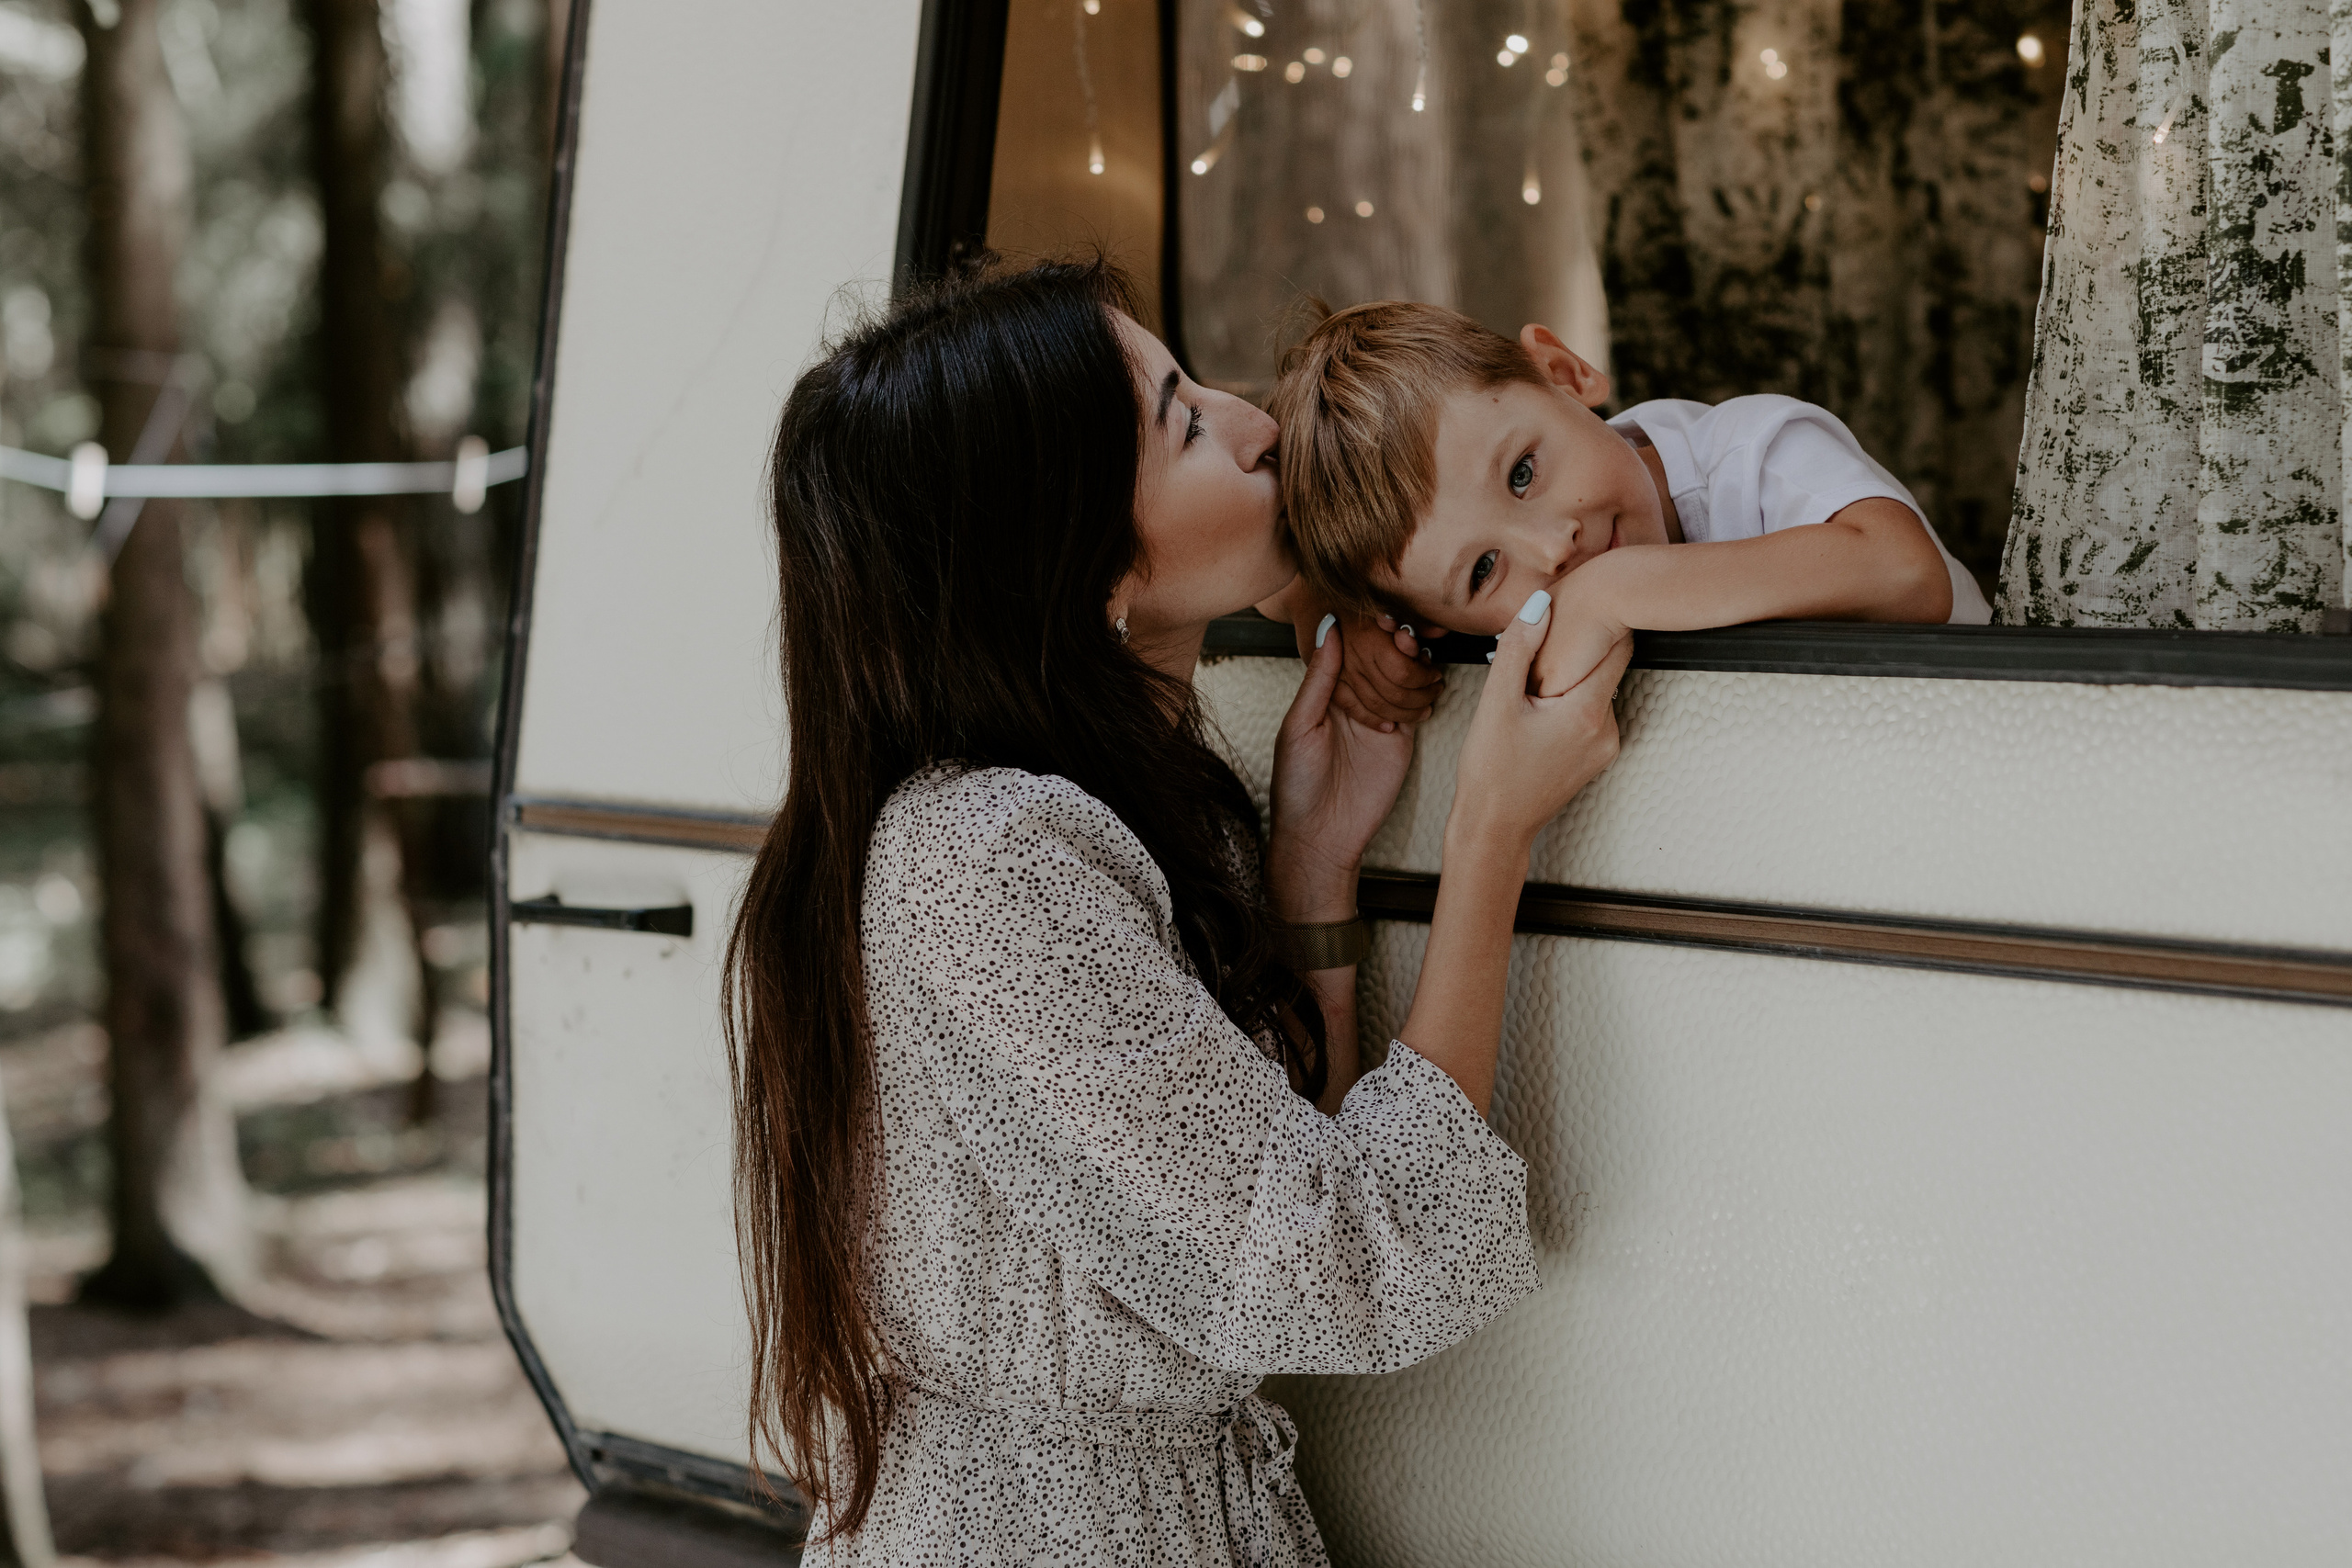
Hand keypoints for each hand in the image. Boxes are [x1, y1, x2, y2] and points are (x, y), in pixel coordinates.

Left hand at [1266, 616, 1417, 920]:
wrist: (1321, 836)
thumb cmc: (1297, 785)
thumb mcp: (1299, 726)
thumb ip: (1319, 680)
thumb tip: (1330, 630)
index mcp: (1325, 692)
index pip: (1348, 650)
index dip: (1364, 629)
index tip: (1377, 612)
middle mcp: (1354, 700)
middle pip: (1380, 658)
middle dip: (1393, 640)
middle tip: (1402, 628)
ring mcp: (1380, 717)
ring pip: (1403, 677)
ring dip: (1413, 661)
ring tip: (1416, 647)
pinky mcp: (1402, 739)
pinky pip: (1418, 707)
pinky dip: (1426, 692)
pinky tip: (1428, 679)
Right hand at [1451, 590, 1631, 850]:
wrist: (1493, 829)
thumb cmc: (1491, 773)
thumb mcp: (1496, 703)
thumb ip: (1519, 648)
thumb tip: (1541, 604)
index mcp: (1588, 712)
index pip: (1617, 646)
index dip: (1598, 621)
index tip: (1578, 606)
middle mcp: (1607, 729)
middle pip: (1604, 668)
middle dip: (1577, 652)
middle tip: (1539, 644)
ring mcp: (1604, 746)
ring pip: (1594, 691)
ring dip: (1569, 679)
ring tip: (1530, 685)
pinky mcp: (1594, 757)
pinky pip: (1587, 714)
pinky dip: (1567, 703)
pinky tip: (1535, 710)